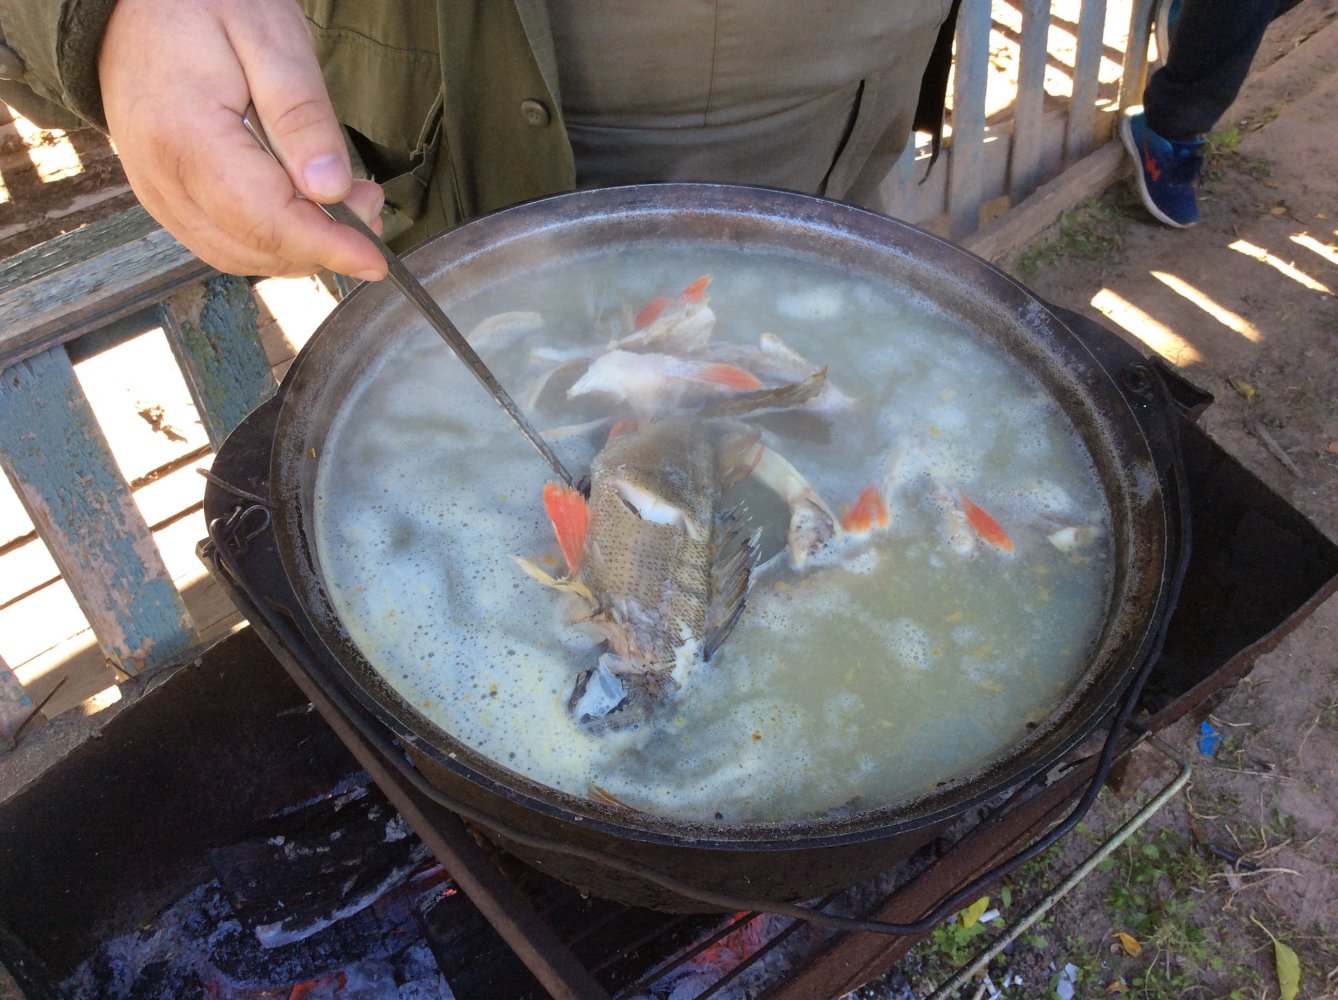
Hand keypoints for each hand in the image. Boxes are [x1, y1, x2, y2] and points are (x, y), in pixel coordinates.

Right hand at [98, 0, 387, 279]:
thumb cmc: (200, 3)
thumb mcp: (270, 40)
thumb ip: (301, 116)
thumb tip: (330, 189)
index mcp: (188, 138)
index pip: (268, 221)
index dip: (328, 246)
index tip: (374, 259)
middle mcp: (163, 176)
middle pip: (255, 247)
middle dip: (321, 244)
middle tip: (368, 204)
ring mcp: (156, 189)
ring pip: (237, 254)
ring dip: (296, 247)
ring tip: (343, 206)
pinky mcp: (161, 191)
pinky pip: (217, 239)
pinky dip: (266, 241)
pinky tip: (300, 212)